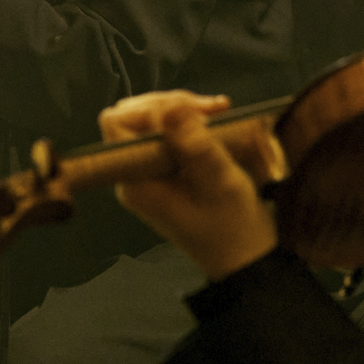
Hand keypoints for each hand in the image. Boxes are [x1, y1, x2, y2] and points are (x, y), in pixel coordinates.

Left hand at [97, 90, 281, 280]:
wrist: (244, 259)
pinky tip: (217, 122)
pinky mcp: (164, 172)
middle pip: (134, 116)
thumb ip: (194, 144)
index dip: (151, 108)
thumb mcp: (219, 181)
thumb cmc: (233, 226)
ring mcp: (148, 173)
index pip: (118, 122)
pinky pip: (167, 134)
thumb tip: (171, 107)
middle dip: (173, 104)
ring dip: (186, 111)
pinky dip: (191, 123)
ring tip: (220, 113)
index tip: (190, 112)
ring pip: (153, 120)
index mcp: (136, 180)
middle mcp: (134, 174)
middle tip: (213, 109)